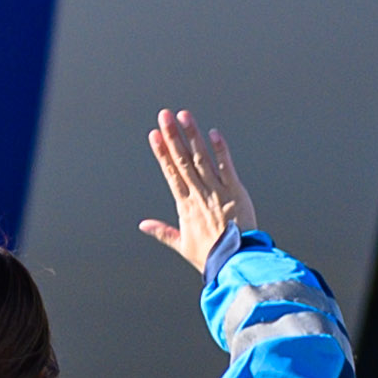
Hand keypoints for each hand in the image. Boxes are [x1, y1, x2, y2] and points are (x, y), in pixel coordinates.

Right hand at [136, 112, 256, 273]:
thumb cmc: (210, 256)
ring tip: (184, 116)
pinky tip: (214, 133)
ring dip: (192, 136)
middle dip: (172, 136)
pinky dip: (220, 150)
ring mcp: (217, 191)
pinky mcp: (235, 191)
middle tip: (164, 116)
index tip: (154, 135)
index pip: (170, 172)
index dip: (162, 152)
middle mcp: (198, 193)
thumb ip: (162, 231)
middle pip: (182, 160)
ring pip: (201, 158)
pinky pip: (227, 167)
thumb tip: (142, 225)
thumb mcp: (182, 244)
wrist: (234, 261)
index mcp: (185, 204)